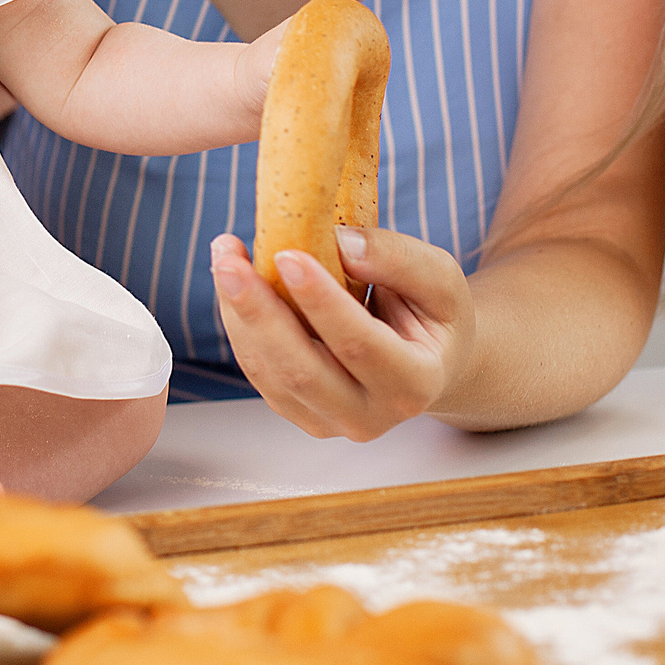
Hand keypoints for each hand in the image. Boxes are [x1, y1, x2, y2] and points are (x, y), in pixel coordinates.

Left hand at [208, 227, 474, 441]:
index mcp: (416, 384)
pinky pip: (258, 371)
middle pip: (302, 371)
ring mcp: (328, 421)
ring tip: (225, 257)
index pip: (359, 346)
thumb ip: (400, 260)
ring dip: (238, 314)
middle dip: (259, 313)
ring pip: (270, 373)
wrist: (425, 358)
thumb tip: (342, 243)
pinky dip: (239, 324)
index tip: (287, 255)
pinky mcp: (296, 411)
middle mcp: (369, 417)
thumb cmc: (433, 314)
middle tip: (229, 261)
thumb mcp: (440, 279)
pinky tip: (232, 282)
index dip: (320, 302)